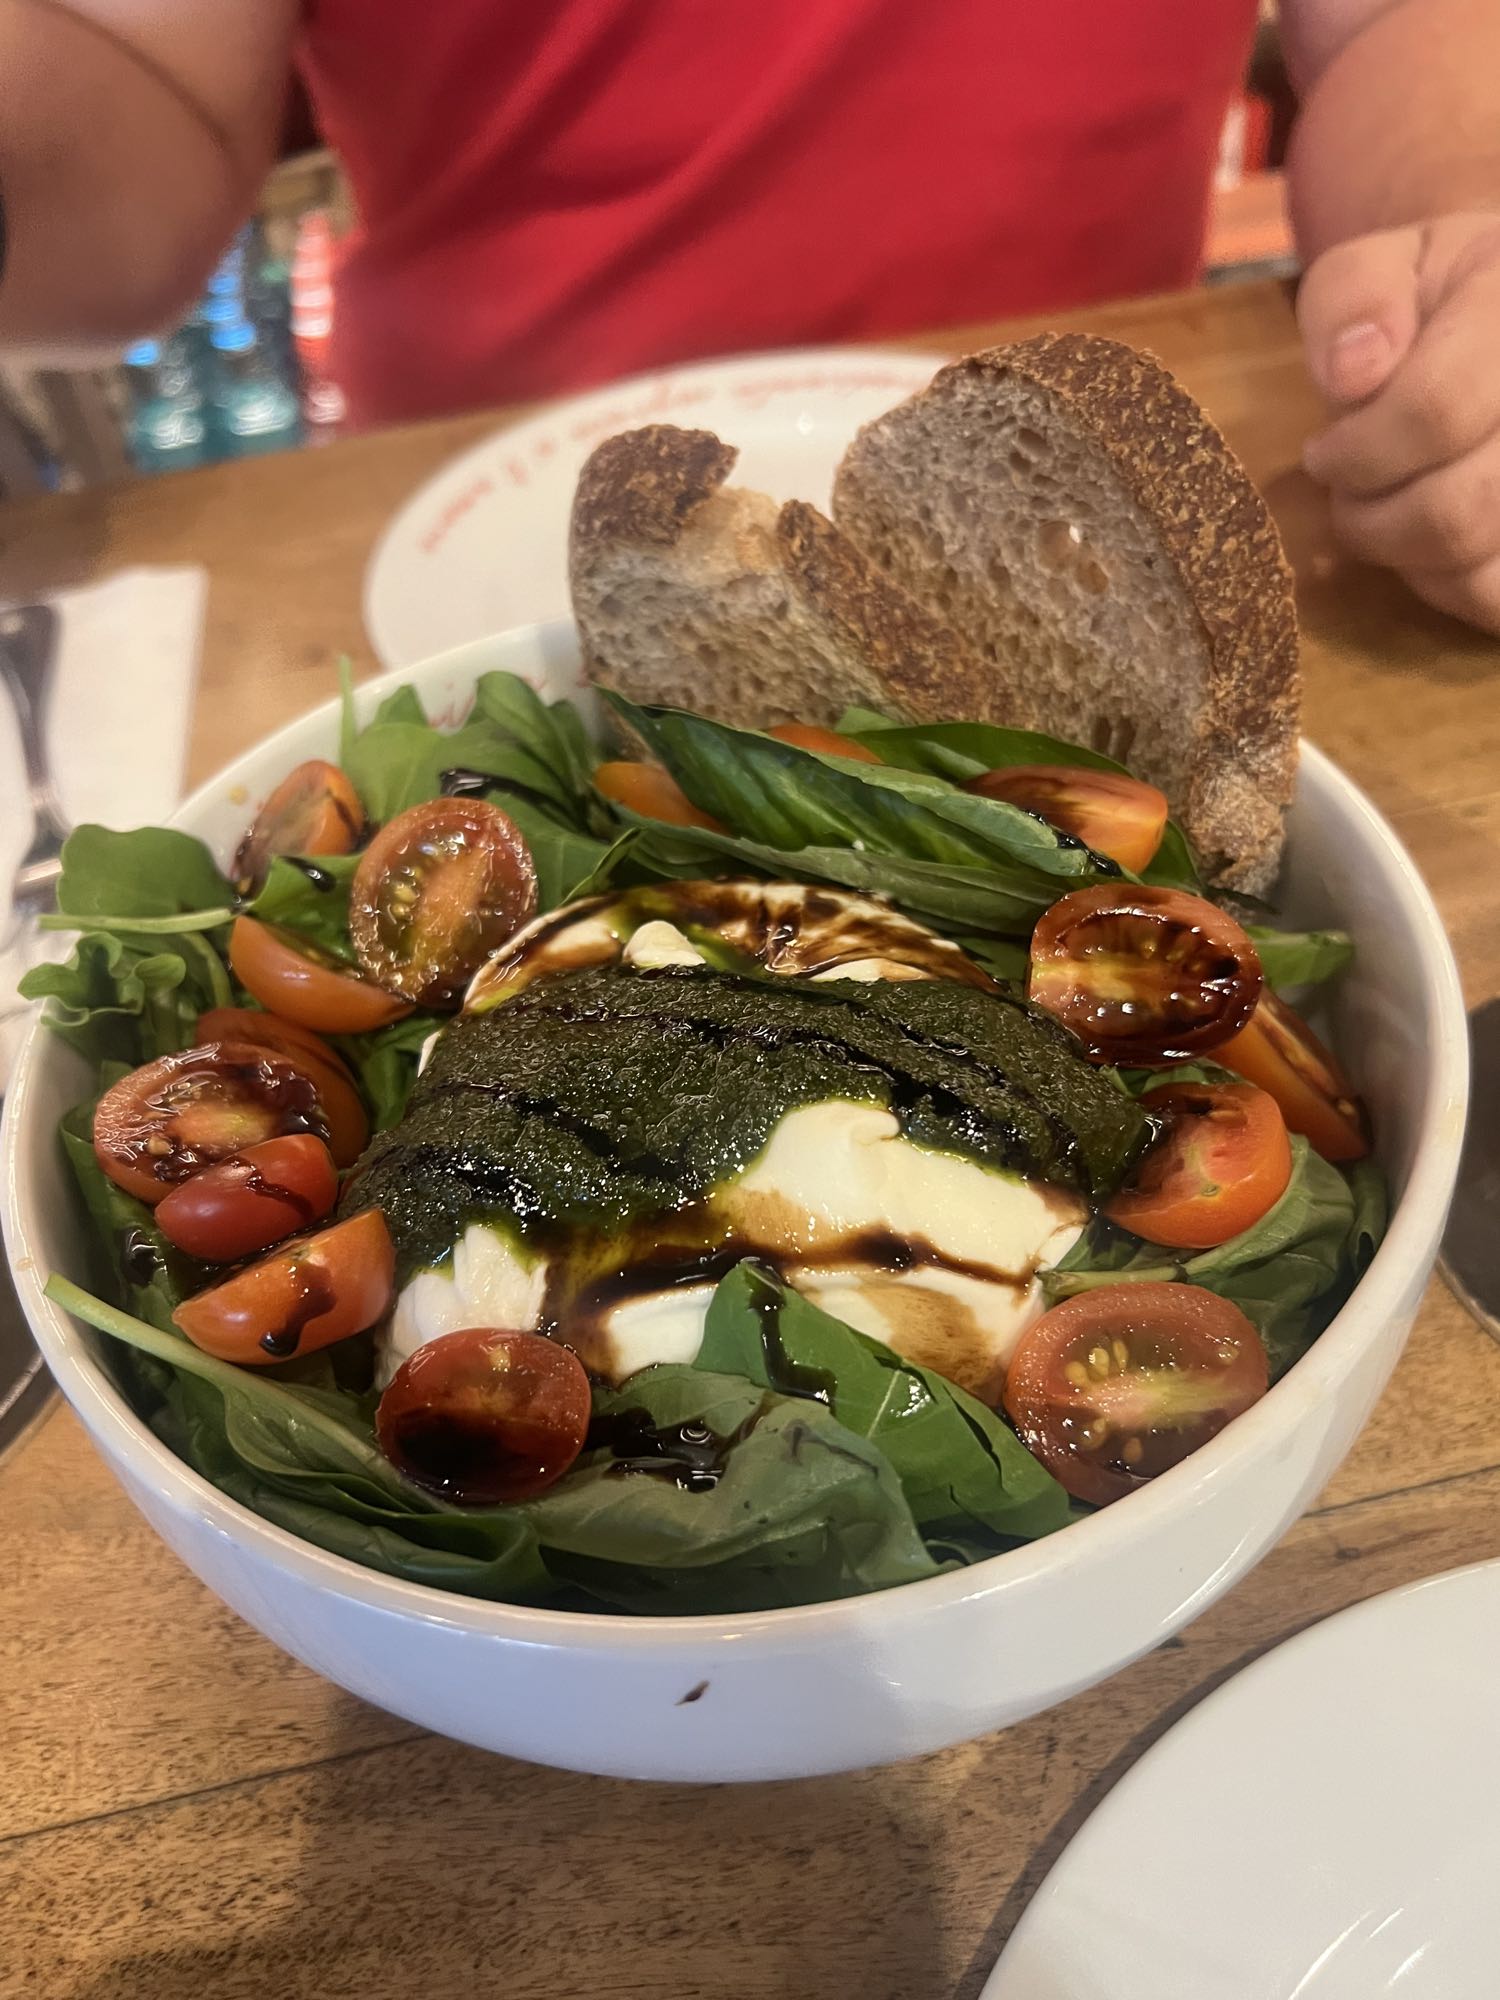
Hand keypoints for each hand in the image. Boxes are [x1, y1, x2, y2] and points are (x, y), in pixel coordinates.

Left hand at [1298, 209, 1499, 632]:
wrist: (1492, 317)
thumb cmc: (1432, 301)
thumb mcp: (1383, 266)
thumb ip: (1356, 297)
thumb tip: (1355, 373)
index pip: (1432, 411)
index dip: (1356, 451)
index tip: (1323, 452)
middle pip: (1455, 509)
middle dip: (1371, 513)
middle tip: (1349, 488)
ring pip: (1476, 563)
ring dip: (1404, 552)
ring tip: (1390, 505)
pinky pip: (1493, 599)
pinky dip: (1450, 585)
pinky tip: (1434, 541)